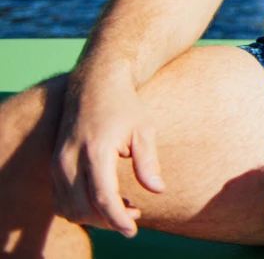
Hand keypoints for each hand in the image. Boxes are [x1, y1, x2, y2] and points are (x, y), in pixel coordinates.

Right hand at [50, 71, 165, 236]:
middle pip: (84, 208)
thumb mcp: (144, 130)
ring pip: (69, 208)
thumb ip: (148, 162)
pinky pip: (61, 200)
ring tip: (124, 209)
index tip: (133, 230)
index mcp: (96, 151)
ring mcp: (58, 163)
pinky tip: (103, 202)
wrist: (94, 85)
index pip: (103, 197)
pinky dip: (80, 209)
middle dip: (109, 221)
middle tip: (135, 216)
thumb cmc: (125, 107)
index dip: (118, 219)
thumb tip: (158, 190)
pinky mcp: (54, 165)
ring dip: (93, 218)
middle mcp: (70, 160)